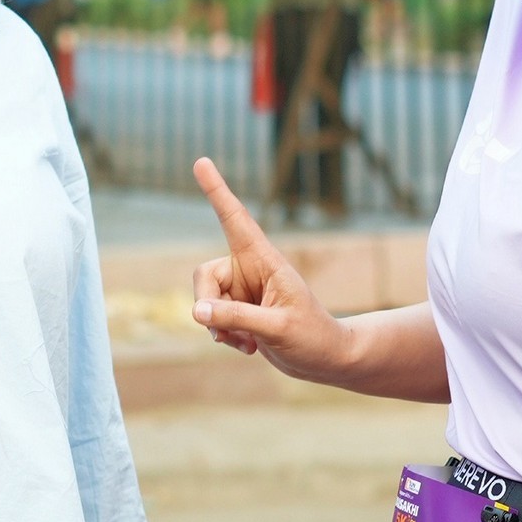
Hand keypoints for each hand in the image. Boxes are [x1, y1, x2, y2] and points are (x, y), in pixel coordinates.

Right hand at [191, 156, 353, 378]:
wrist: (325, 359)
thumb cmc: (312, 337)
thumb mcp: (276, 328)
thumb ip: (236, 317)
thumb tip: (196, 311)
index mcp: (264, 260)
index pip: (235, 219)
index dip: (217, 191)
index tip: (201, 161)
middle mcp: (250, 269)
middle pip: (205, 275)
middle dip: (207, 305)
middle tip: (223, 333)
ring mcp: (243, 290)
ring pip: (205, 300)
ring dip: (217, 326)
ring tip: (247, 343)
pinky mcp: (240, 310)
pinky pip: (212, 318)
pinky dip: (223, 334)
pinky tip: (248, 347)